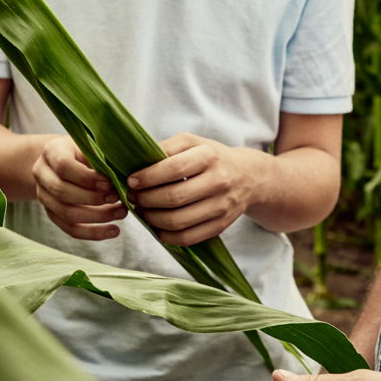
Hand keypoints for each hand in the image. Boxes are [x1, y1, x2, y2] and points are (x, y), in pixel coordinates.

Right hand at [31, 136, 124, 239]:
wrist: (59, 160)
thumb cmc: (80, 151)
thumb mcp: (88, 146)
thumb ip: (98, 159)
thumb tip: (118, 179)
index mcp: (51, 152)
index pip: (63, 167)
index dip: (87, 178)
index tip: (109, 183)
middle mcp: (41, 174)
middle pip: (62, 193)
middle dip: (94, 198)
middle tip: (118, 197)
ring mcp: (43, 196)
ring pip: (67, 214)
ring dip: (98, 216)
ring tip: (121, 212)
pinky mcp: (51, 213)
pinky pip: (70, 229)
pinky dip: (93, 233)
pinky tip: (114, 231)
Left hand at [125, 133, 267, 244]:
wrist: (249, 177)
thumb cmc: (212, 157)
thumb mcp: (192, 142)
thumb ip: (165, 148)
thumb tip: (135, 163)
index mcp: (209, 156)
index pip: (174, 168)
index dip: (148, 177)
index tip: (132, 181)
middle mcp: (218, 182)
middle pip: (174, 197)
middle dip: (145, 199)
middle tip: (132, 197)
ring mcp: (221, 207)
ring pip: (178, 221)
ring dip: (152, 218)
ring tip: (141, 210)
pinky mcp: (220, 226)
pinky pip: (188, 237)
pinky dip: (166, 235)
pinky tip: (156, 226)